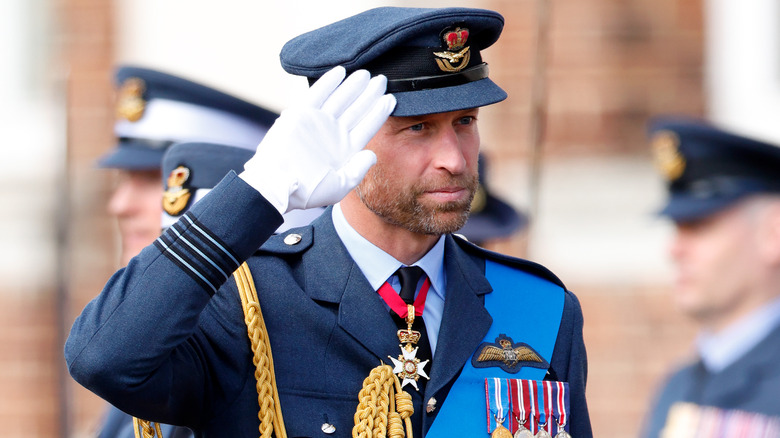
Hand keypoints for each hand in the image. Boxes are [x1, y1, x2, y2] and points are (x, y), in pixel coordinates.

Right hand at [240, 66, 395, 212]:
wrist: (277, 186)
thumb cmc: (307, 191)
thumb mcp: (339, 186)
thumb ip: (358, 169)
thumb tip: (373, 154)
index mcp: (346, 149)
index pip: (368, 125)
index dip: (380, 112)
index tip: (392, 99)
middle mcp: (334, 133)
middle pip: (357, 108)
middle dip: (370, 93)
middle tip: (383, 79)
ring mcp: (319, 122)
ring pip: (340, 98)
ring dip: (353, 85)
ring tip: (367, 74)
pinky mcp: (301, 115)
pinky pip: (317, 94)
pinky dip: (328, 82)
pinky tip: (340, 72)